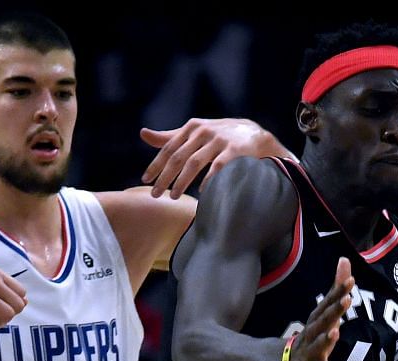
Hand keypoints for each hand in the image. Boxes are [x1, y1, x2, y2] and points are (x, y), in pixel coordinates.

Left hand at [140, 119, 285, 196]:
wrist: (254, 135)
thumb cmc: (219, 137)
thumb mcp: (195, 133)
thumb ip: (170, 137)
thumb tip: (143, 133)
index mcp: (192, 127)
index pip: (168, 148)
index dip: (156, 165)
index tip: (145, 181)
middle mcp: (204, 131)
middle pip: (178, 157)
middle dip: (165, 177)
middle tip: (156, 195)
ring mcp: (219, 140)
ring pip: (194, 163)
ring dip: (181, 182)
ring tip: (173, 197)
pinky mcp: (234, 151)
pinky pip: (217, 168)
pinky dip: (208, 181)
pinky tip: (201, 193)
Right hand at [288, 259, 352, 360]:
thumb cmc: (315, 332)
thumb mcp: (326, 310)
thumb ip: (336, 286)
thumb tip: (344, 259)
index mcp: (319, 318)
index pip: (330, 302)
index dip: (339, 291)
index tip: (351, 281)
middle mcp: (314, 331)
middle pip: (325, 320)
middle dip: (335, 310)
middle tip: (347, 300)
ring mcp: (311, 350)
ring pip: (319, 345)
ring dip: (326, 339)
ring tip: (335, 333)